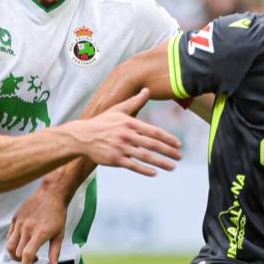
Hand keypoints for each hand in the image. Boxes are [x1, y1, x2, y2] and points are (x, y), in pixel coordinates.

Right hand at [7, 183, 69, 263]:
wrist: (52, 194)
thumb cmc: (58, 215)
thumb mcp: (60, 235)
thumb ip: (55, 253)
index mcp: (40, 234)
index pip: (27, 255)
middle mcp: (27, 229)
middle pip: (15, 253)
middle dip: (21, 261)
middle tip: (32, 260)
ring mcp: (20, 223)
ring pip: (9, 245)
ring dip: (14, 253)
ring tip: (25, 252)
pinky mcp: (15, 218)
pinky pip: (9, 235)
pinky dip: (13, 242)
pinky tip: (23, 241)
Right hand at [65, 88, 181, 174]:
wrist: (83, 136)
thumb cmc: (102, 122)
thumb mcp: (118, 109)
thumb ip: (134, 101)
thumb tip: (146, 90)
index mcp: (130, 123)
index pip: (154, 131)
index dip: (168, 138)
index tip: (179, 144)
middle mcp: (127, 135)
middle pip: (153, 144)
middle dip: (169, 151)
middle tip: (180, 156)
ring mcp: (121, 148)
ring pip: (145, 157)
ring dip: (161, 162)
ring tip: (173, 167)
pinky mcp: (115, 160)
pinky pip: (133, 166)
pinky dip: (145, 170)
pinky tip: (155, 173)